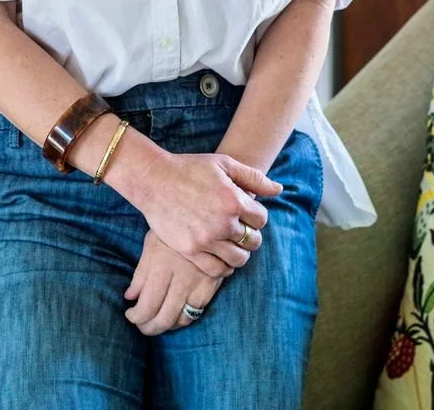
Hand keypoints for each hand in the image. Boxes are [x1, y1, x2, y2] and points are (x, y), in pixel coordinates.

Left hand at [124, 229, 225, 335]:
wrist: (206, 216)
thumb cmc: (172, 228)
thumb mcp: (151, 243)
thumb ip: (141, 273)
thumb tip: (130, 297)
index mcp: (162, 266)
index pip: (147, 305)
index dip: (136, 317)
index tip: (130, 314)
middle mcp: (181, 278)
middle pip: (163, 318)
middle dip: (148, 328)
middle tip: (141, 325)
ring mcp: (198, 283)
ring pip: (180, 320)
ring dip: (165, 326)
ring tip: (155, 322)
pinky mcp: (211, 286)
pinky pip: (196, 313)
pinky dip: (182, 320)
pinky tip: (174, 316)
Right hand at [134, 150, 278, 278]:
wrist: (154, 180)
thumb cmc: (190, 168)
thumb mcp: (224, 164)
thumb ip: (254, 177)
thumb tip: (279, 189)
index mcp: (233, 200)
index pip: (261, 219)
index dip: (256, 216)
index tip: (247, 213)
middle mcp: (222, 222)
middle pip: (253, 241)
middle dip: (250, 235)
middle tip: (240, 229)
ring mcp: (206, 239)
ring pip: (238, 259)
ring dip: (239, 252)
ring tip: (231, 243)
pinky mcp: (191, 251)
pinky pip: (217, 270)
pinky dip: (223, 266)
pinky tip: (220, 255)